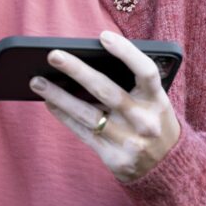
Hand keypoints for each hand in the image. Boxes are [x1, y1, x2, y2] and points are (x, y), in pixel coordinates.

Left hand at [30, 31, 180, 182]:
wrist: (169, 169)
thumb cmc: (152, 121)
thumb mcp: (153, 102)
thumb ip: (131, 84)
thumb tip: (87, 61)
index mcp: (158, 100)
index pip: (145, 71)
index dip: (126, 52)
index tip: (103, 36)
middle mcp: (145, 121)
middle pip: (107, 91)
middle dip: (77, 71)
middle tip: (53, 55)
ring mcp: (130, 142)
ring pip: (88, 114)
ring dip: (59, 96)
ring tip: (37, 81)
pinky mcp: (115, 159)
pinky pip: (84, 133)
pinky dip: (65, 116)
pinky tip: (49, 103)